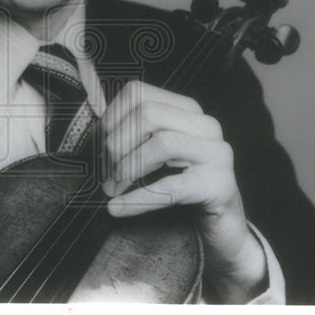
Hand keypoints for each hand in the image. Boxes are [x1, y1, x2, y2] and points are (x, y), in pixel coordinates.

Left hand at [100, 81, 266, 301]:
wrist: (221, 222)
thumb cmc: (181, 183)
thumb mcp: (155, 154)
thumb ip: (130, 136)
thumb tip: (94, 133)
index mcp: (187, 110)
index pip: (138, 92)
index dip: (111, 118)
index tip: (99, 146)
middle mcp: (205, 125)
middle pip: (148, 114)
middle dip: (117, 144)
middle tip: (105, 174)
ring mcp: (216, 153)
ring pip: (161, 143)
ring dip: (127, 170)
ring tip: (112, 190)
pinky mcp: (218, 185)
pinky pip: (170, 188)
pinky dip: (138, 199)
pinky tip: (117, 208)